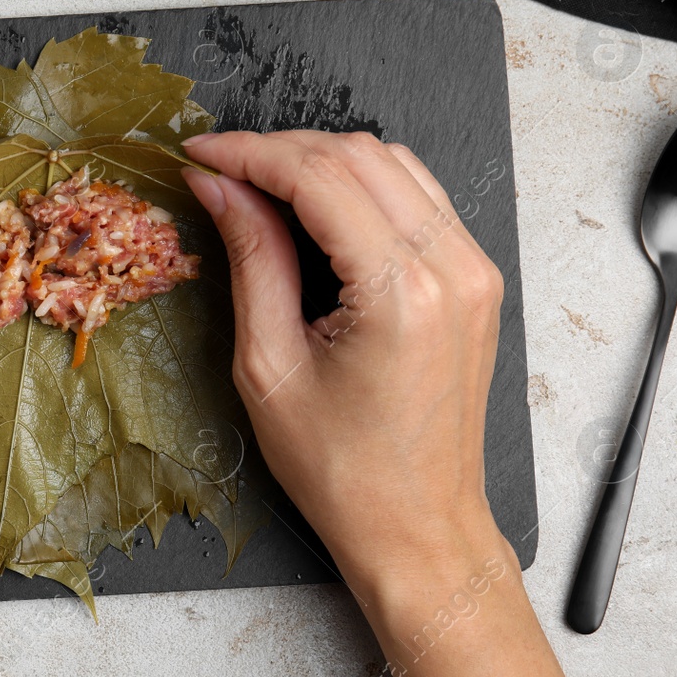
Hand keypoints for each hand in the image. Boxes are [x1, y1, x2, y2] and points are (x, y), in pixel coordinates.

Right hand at [181, 130, 507, 593]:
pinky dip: (361, 185)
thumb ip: (250, 259)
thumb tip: (221, 188)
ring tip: (260, 184)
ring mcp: (473, 270)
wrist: (418, 527)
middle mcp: (451, 268)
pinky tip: (314, 205)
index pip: (319, 175)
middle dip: (280, 150)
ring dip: (322, 160)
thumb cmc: (346, 471)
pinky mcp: (475, 279)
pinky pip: (418, 197)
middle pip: (358, 155)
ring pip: (393, 163)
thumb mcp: (269, 364)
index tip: (201, 153)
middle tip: (221, 169)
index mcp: (401, 292)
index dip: (249, 153)